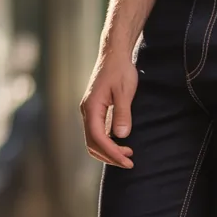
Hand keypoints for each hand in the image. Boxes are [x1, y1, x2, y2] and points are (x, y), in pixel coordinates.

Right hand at [80, 52, 136, 167]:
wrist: (114, 54)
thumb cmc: (120, 69)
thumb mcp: (125, 91)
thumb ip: (122, 113)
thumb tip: (121, 135)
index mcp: (91, 107)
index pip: (97, 138)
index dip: (112, 152)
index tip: (127, 161)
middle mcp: (87, 111)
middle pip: (93, 144)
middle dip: (110, 156)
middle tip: (129, 163)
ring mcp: (89, 112)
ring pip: (93, 140)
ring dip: (109, 151)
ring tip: (127, 156)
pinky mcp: (95, 111)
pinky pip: (97, 133)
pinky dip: (107, 143)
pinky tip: (121, 144)